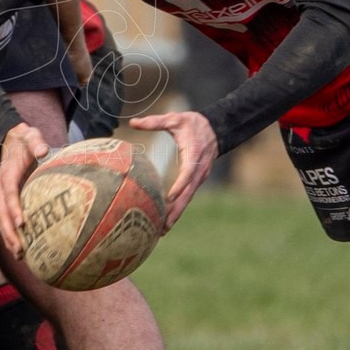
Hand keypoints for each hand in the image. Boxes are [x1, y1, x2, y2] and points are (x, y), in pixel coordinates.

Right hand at [0, 122, 51, 258]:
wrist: (10, 139)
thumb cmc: (25, 140)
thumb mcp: (30, 136)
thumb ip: (36, 142)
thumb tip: (44, 151)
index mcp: (7, 174)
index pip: (9, 194)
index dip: (14, 209)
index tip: (22, 223)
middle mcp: (1, 187)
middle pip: (2, 213)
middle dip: (10, 233)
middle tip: (20, 249)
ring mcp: (2, 195)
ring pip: (1, 220)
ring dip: (9, 238)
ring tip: (20, 256)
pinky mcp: (6, 200)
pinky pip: (5, 220)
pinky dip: (10, 234)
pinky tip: (20, 249)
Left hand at [127, 110, 218, 230]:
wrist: (215, 128)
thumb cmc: (193, 123)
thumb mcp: (175, 119)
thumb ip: (155, 121)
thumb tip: (133, 121)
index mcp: (195, 155)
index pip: (188, 173)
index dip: (180, 186)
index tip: (170, 198)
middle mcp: (199, 170)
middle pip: (188, 194)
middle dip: (176, 211)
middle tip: (163, 226)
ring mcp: (199, 177)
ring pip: (187, 198)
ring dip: (176, 214)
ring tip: (162, 230)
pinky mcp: (196, 180)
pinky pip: (187, 196)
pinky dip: (178, 208)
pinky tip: (167, 219)